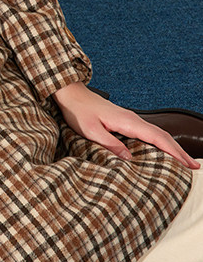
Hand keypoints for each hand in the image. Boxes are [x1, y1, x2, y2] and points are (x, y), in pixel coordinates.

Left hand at [53, 81, 198, 169]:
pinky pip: (148, 133)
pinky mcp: (125, 121)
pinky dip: (160, 143)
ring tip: (184, 162)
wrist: (71, 94)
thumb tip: (129, 159)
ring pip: (157, 134)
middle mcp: (133, 119)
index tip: (188, 164)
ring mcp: (130, 119)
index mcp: (128, 121)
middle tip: (194, 167)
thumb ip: (110, 144)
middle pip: (162, 136)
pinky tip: (162, 151)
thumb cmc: (79, 112)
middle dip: (179, 152)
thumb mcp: (91, 131)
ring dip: (172, 148)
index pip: (157, 138)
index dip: (174, 152)